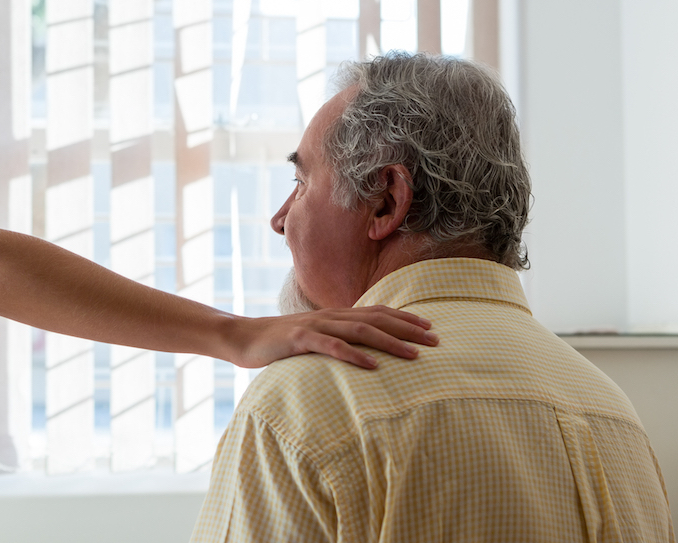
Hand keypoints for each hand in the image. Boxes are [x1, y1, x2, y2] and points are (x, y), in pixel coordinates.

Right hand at [229, 305, 435, 368]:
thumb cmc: (280, 342)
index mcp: (335, 315)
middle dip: (408, 329)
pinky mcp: (299, 339)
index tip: (430, 327)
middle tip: (436, 340)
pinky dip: (354, 355)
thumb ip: (336, 339)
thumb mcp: (313, 338)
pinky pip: (331, 346)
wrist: (242, 337)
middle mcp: (330, 316)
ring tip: (413, 354)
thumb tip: (362, 350)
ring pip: (360, 330)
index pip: (377, 312)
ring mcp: (315, 325)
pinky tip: (372, 366)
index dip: (404, 318)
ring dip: (390, 342)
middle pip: (376, 318)